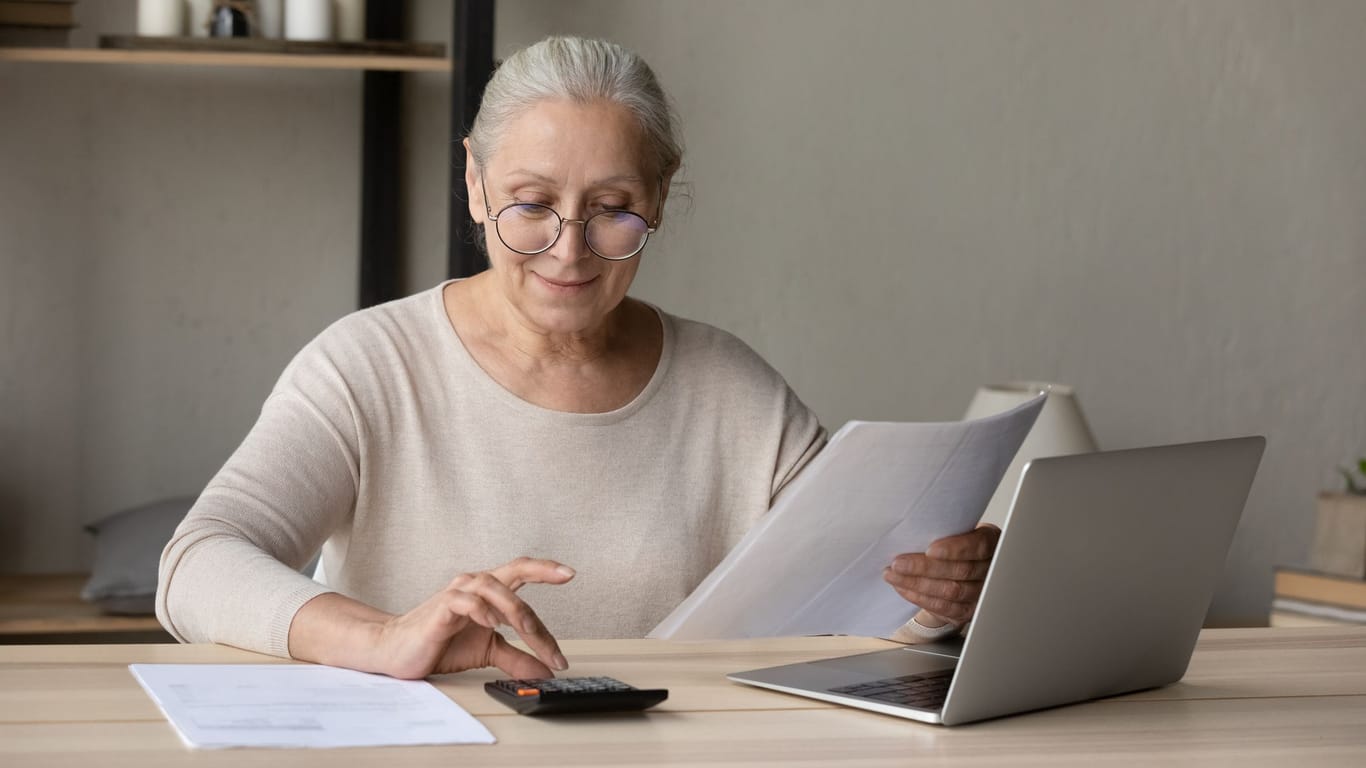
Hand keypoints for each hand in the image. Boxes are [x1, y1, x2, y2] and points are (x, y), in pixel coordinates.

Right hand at [289, 557, 574, 680]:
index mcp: (488, 590)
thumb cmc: (440, 644)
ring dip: (516, 610)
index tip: (571, 573)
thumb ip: (517, 658)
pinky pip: (465, 601)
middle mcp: (474, 584)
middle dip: (542, 589)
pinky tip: (493, 624)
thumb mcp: (488, 652)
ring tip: (528, 632)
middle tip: (554, 625)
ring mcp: (457, 593)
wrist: (397, 652)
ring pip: (494, 586)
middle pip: (515, 572)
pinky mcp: (441, 608)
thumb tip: (547, 670)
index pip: (521, 570)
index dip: (546, 569)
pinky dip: (483, 610)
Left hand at [883, 524, 1000, 624]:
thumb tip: (910, 530)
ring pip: (951, 591)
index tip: (929, 550)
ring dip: (916, 583)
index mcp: (990, 542)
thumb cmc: (952, 544)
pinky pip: (944, 607)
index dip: (955, 549)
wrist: (956, 568)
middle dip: (925, 567)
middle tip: (898, 563)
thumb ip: (943, 530)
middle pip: (961, 571)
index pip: (978, 546)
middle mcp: (990, 568)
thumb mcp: (953, 531)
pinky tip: (903, 588)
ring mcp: (981, 592)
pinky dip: (919, 597)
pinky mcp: (968, 610)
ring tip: (893, 575)